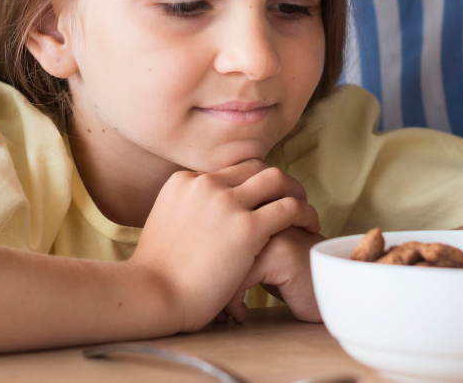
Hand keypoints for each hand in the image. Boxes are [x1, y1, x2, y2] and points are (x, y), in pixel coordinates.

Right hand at [128, 160, 320, 331]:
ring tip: (305, 210)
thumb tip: (198, 222)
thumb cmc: (156, 275)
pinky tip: (310, 225)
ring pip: (276, 179)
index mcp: (184, 182)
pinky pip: (289, 208)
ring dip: (295, 191)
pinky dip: (305, 212)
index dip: (252, 182)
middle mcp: (205, 184)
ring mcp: (226, 203)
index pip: (229, 171)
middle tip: (291, 197)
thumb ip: (185, 215)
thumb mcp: (165, 227)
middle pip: (255, 167)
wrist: (152, 293)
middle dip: (276, 181)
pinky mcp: (246, 227)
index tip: (264, 196)